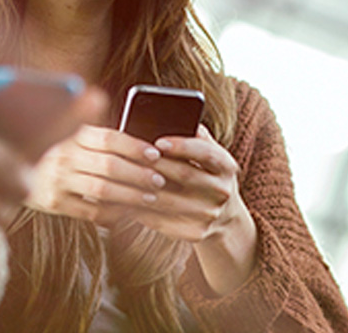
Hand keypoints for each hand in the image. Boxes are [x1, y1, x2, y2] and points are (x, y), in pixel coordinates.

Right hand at [27, 124, 172, 226]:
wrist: (6, 170)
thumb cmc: (53, 150)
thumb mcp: (69, 134)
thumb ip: (96, 135)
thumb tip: (135, 138)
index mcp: (71, 134)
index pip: (109, 138)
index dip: (135, 146)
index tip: (155, 154)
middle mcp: (63, 155)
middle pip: (110, 165)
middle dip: (139, 174)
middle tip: (159, 180)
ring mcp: (57, 180)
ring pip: (102, 189)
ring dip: (131, 195)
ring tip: (150, 197)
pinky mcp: (53, 203)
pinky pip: (90, 210)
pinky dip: (112, 213)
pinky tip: (128, 213)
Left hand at [124, 126, 246, 244]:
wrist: (223, 217)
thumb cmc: (205, 174)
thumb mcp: (209, 155)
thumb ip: (195, 136)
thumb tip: (172, 115)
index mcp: (226, 166)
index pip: (206, 152)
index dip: (182, 146)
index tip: (159, 141)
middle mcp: (222, 191)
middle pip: (186, 175)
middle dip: (156, 165)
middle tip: (130, 156)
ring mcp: (211, 214)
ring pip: (170, 201)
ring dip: (143, 189)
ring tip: (121, 177)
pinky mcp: (196, 233)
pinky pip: (164, 222)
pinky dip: (142, 211)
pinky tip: (125, 201)